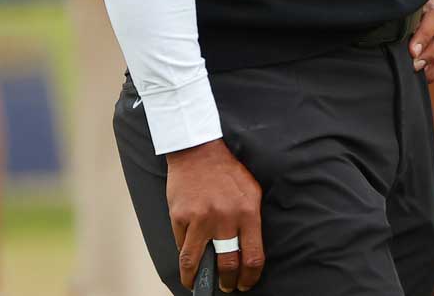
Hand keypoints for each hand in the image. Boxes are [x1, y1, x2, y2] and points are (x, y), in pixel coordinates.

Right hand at [166, 138, 265, 291]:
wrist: (199, 150)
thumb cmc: (227, 171)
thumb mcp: (251, 191)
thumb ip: (251, 219)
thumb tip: (248, 248)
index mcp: (248, 212)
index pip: (253, 256)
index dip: (250, 276)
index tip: (246, 283)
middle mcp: (225, 217)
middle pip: (228, 264)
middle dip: (227, 282)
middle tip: (226, 286)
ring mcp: (201, 219)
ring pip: (197, 262)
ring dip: (198, 278)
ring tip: (198, 284)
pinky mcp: (180, 217)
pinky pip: (182, 245)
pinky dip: (185, 256)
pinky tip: (188, 261)